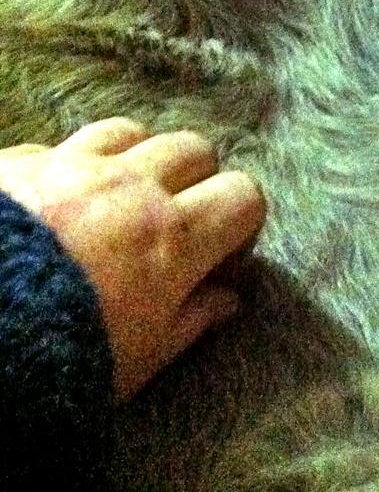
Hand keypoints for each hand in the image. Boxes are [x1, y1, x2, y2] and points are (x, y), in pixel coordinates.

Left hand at [0, 117, 265, 399]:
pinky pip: (57, 146)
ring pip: (129, 130)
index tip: (218, 252)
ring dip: (132, 159)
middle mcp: (129, 187)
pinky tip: (51, 203)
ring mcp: (69, 165)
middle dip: (193, 179)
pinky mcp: (16, 161)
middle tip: (170, 220)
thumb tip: (228, 299)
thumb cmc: (58, 359)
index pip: (243, 195)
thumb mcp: (137, 361)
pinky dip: (65, 168)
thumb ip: (190, 322)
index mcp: (172, 237)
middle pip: (192, 148)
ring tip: (113, 199)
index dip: (238, 222)